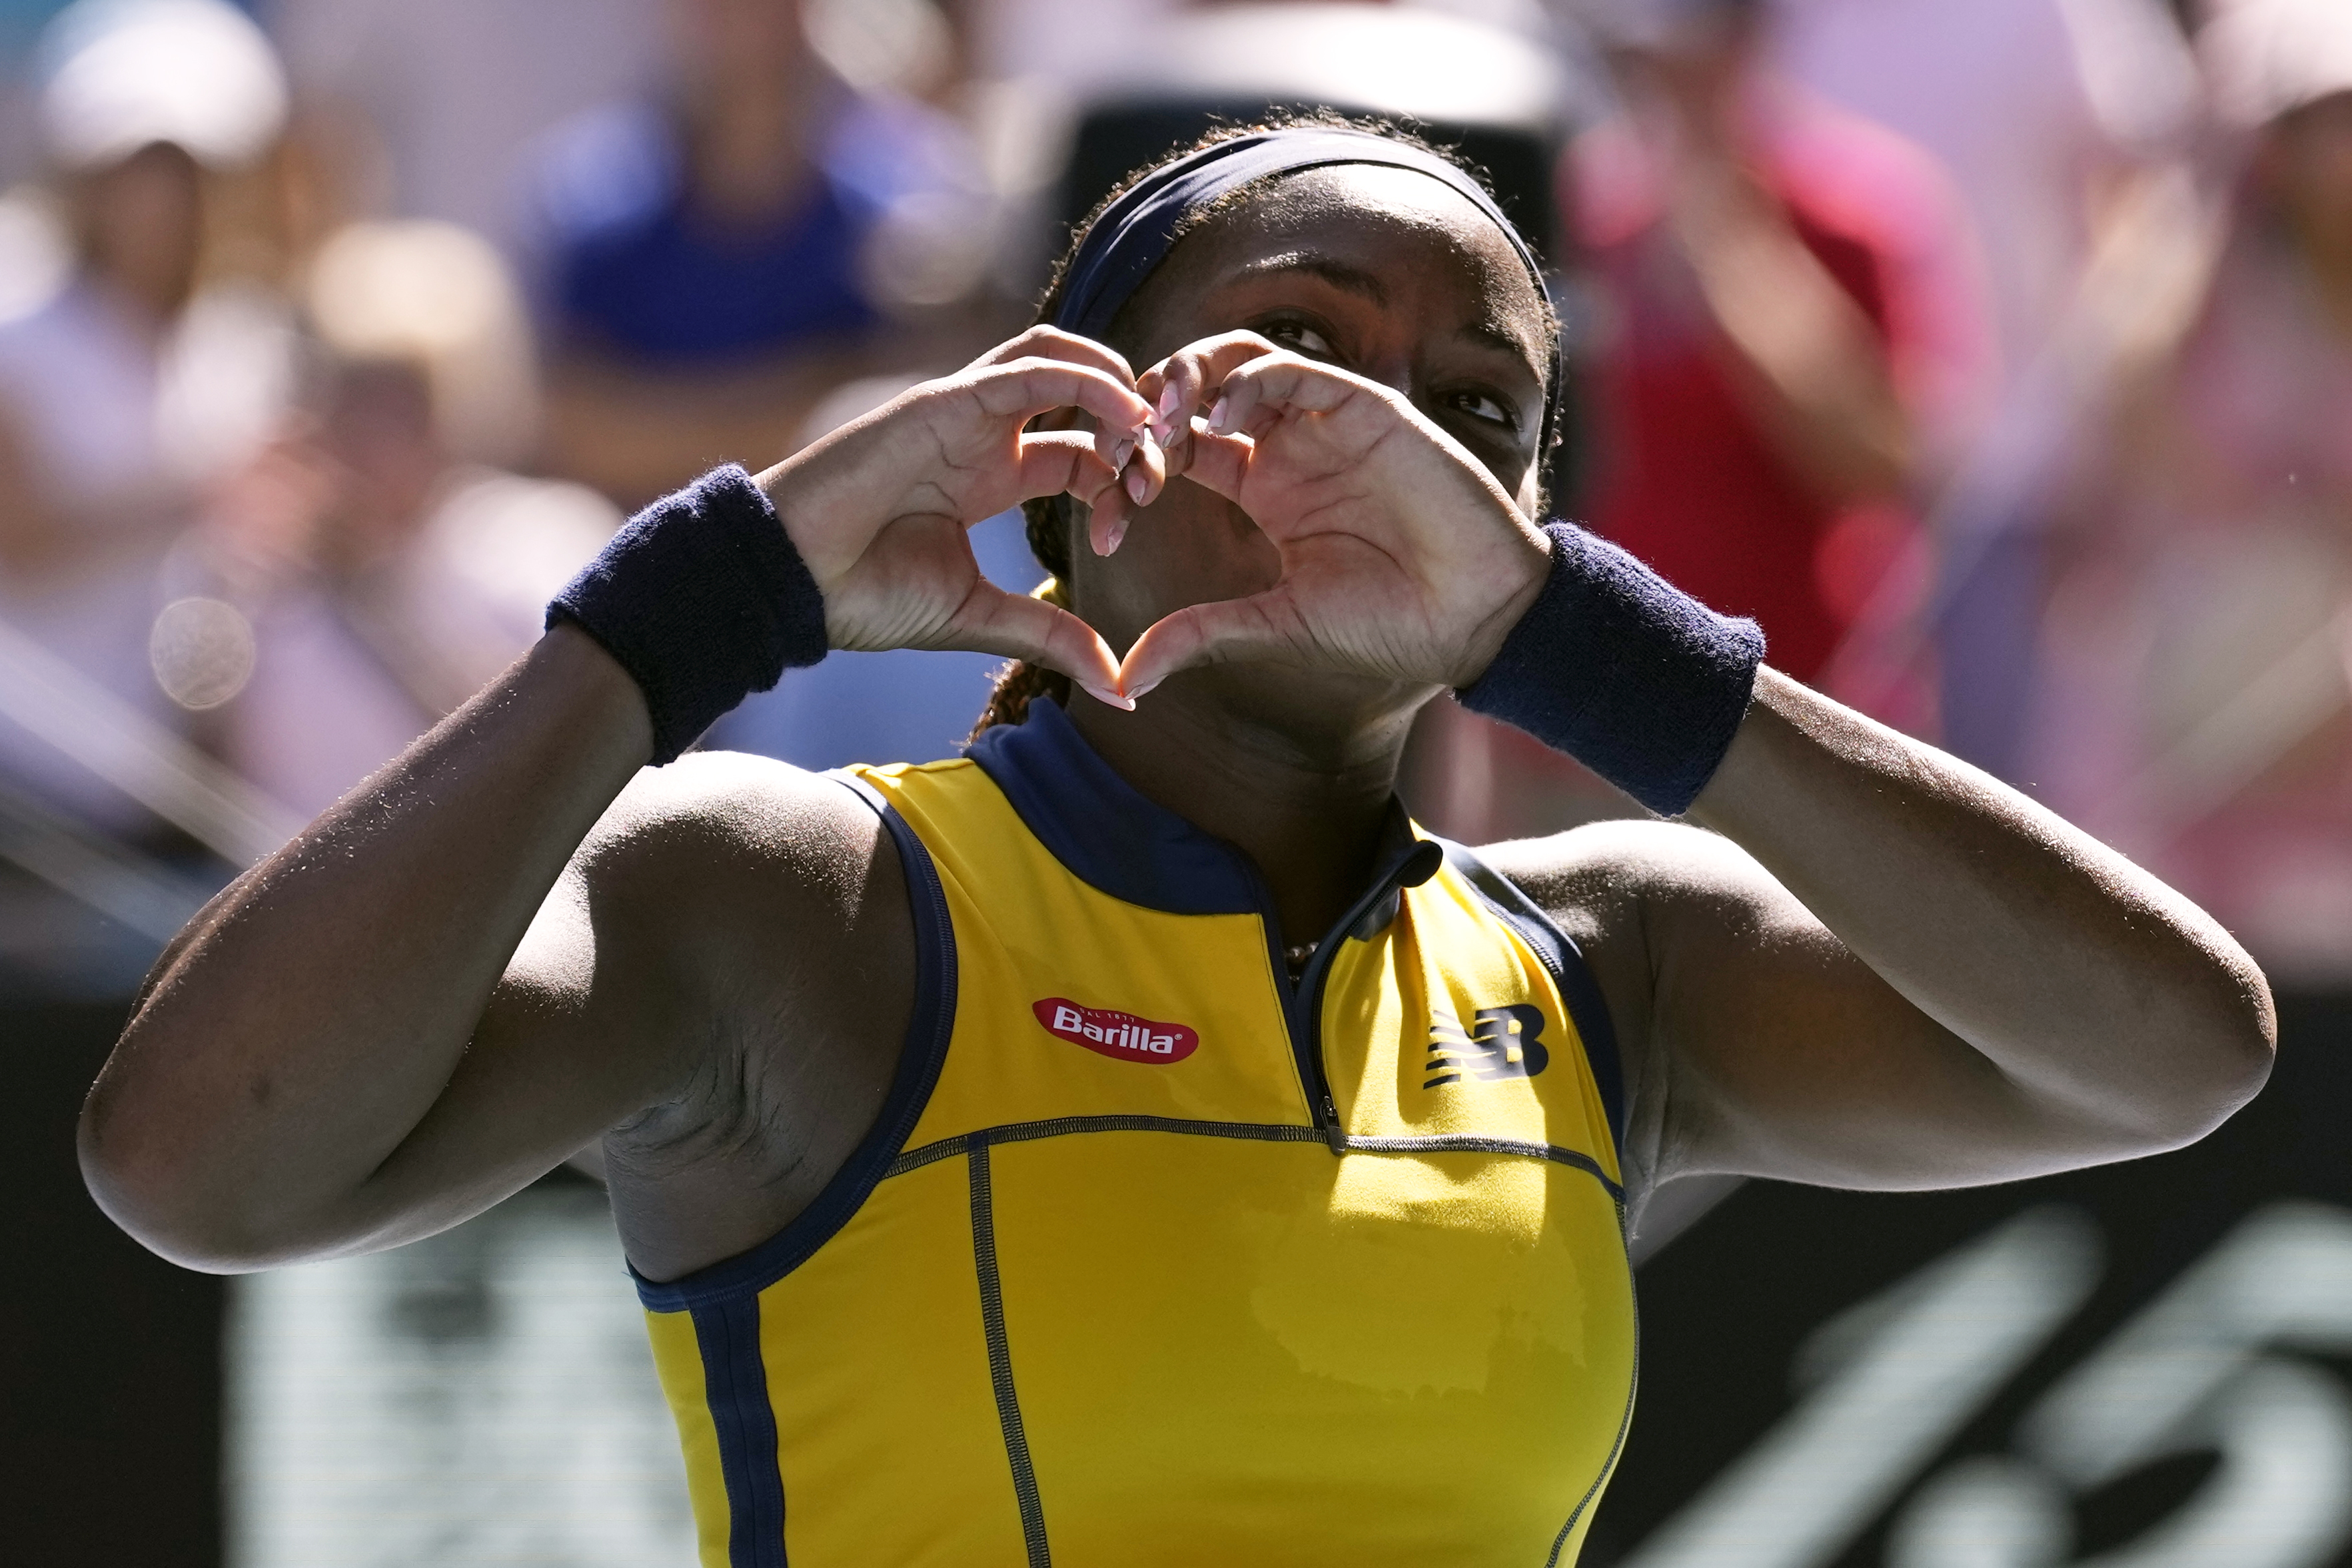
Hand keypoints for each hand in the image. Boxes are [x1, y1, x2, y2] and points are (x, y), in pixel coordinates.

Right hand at [759, 327, 1163, 705]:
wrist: (793, 583)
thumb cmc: (865, 596)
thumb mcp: (982, 617)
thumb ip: (1053, 637)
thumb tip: (1123, 689)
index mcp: (992, 476)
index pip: (1080, 452)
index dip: (1118, 478)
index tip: (1126, 526)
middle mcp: (981, 433)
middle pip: (1079, 398)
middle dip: (1131, 428)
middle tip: (1158, 473)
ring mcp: (961, 410)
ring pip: (1057, 358)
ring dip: (1115, 383)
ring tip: (1150, 426)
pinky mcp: (943, 400)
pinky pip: (1028, 367)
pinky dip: (1084, 378)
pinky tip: (1122, 411)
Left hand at [1118, 333, 1550, 699]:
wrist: (1474, 618)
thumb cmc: (1387, 623)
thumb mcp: (1275, 624)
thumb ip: (1200, 634)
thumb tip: (1123, 678)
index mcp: (1262, 488)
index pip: (1177, 449)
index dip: (1131, 472)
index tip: (1108, 520)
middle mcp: (1287, 446)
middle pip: (1195, 391)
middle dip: (1145, 412)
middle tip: (1121, 453)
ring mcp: (1324, 423)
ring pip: (1237, 360)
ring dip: (1188, 378)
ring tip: (1161, 420)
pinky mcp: (1364, 408)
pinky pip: (1294, 370)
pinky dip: (1248, 384)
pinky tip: (1223, 424)